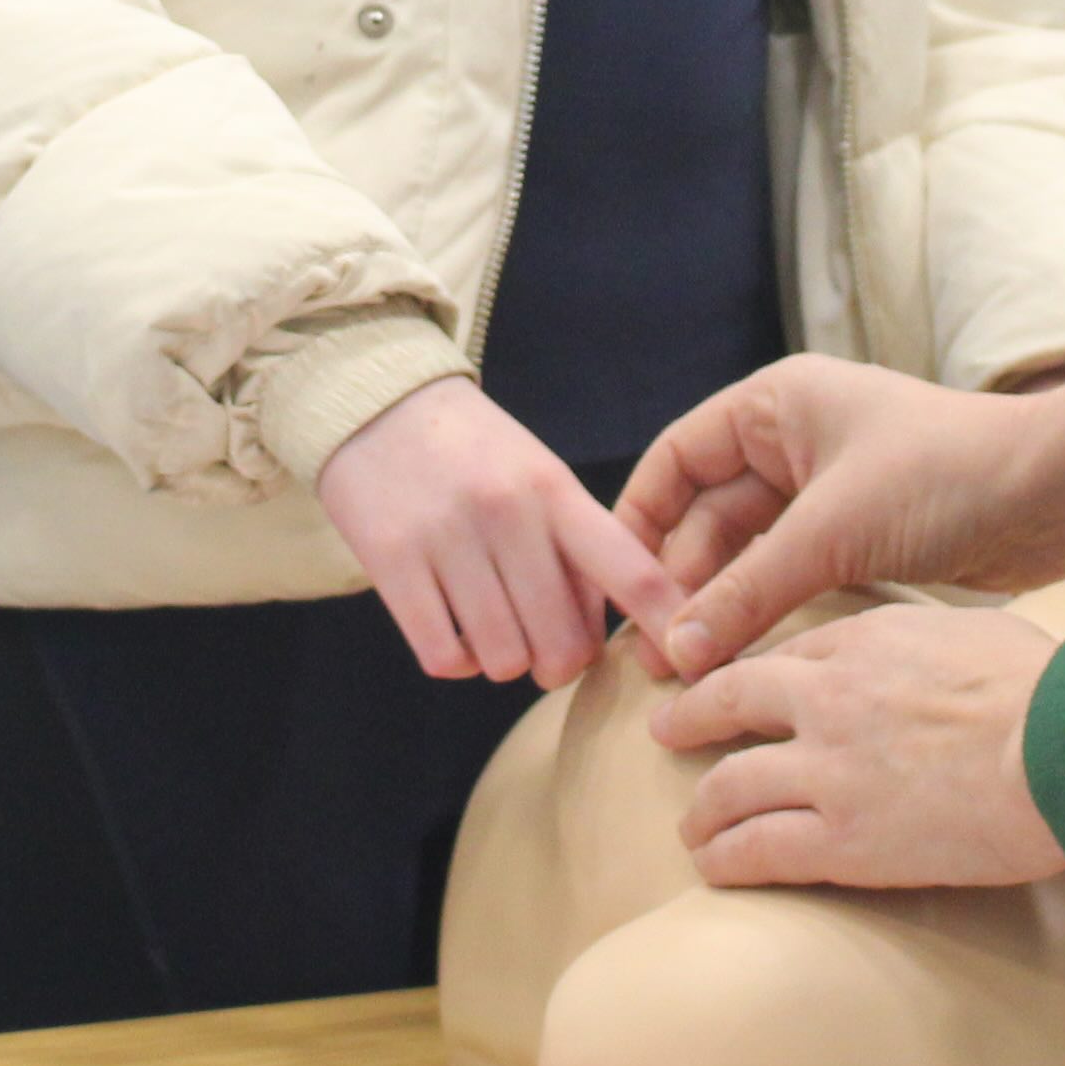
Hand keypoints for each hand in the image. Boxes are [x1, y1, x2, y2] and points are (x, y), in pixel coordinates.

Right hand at [311, 379, 687, 688]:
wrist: (375, 402)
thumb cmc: (473, 452)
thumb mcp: (539, 476)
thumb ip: (578, 547)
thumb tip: (607, 633)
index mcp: (555, 490)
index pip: (628, 570)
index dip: (665, 623)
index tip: (689, 663)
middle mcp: (507, 512)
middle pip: (563, 643)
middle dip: (561, 663)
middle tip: (547, 648)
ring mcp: (447, 537)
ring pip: (503, 660)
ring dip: (503, 660)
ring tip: (492, 627)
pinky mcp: (391, 560)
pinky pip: (443, 656)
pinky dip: (455, 659)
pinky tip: (452, 630)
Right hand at [619, 353, 1064, 676]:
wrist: (1056, 494)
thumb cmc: (943, 477)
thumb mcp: (831, 530)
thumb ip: (748, 591)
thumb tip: (675, 653)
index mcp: (778, 406)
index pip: (678, 459)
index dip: (640, 520)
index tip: (613, 586)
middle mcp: (794, 442)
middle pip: (707, 513)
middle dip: (679, 579)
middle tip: (650, 653)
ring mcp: (827, 492)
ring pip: (748, 552)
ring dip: (719, 604)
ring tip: (682, 668)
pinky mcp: (860, 538)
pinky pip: (790, 575)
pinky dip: (764, 611)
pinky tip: (738, 658)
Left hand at [655, 604, 1064, 889]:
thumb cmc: (1048, 689)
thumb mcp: (979, 631)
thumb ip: (934, 645)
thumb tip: (946, 657)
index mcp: (866, 640)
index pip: (787, 656)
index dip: (751, 675)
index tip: (736, 689)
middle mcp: (828, 698)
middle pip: (731, 701)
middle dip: (692, 719)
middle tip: (670, 732)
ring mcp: (828, 770)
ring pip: (730, 786)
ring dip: (703, 810)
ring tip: (694, 827)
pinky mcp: (842, 840)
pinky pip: (758, 850)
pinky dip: (725, 860)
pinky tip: (713, 869)